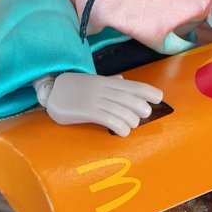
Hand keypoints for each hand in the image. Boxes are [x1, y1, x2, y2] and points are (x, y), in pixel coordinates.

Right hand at [40, 72, 162, 134]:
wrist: (51, 91)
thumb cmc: (73, 88)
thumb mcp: (92, 82)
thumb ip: (108, 82)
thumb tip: (123, 79)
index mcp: (106, 82)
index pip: (132, 85)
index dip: (147, 91)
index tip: (159, 97)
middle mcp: (104, 90)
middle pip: (130, 98)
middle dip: (141, 107)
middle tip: (145, 114)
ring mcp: (96, 100)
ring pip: (122, 110)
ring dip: (131, 121)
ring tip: (131, 126)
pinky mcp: (87, 111)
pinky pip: (109, 119)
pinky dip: (120, 127)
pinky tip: (123, 132)